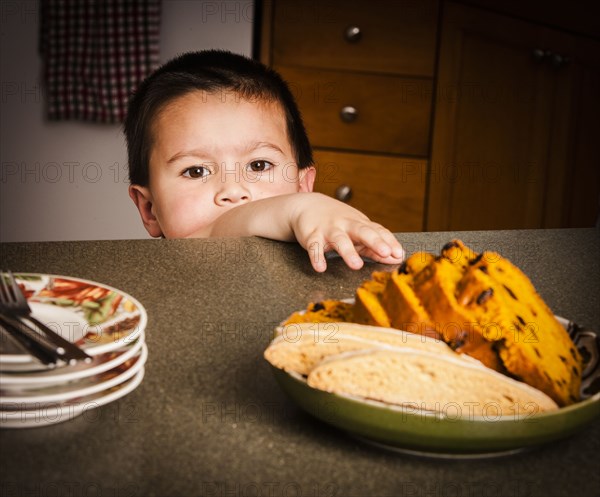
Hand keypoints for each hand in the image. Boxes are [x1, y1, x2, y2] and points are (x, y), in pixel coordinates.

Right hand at [290, 193, 404, 271]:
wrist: (307, 205)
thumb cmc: (337, 222)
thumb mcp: (357, 231)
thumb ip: (375, 246)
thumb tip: (397, 257)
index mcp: (360, 224)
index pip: (378, 231)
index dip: (389, 242)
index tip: (399, 254)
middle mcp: (346, 225)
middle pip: (362, 232)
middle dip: (374, 241)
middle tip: (385, 252)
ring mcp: (329, 230)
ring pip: (339, 240)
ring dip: (348, 252)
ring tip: (356, 265)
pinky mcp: (311, 236)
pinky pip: (314, 247)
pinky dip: (317, 257)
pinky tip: (321, 267)